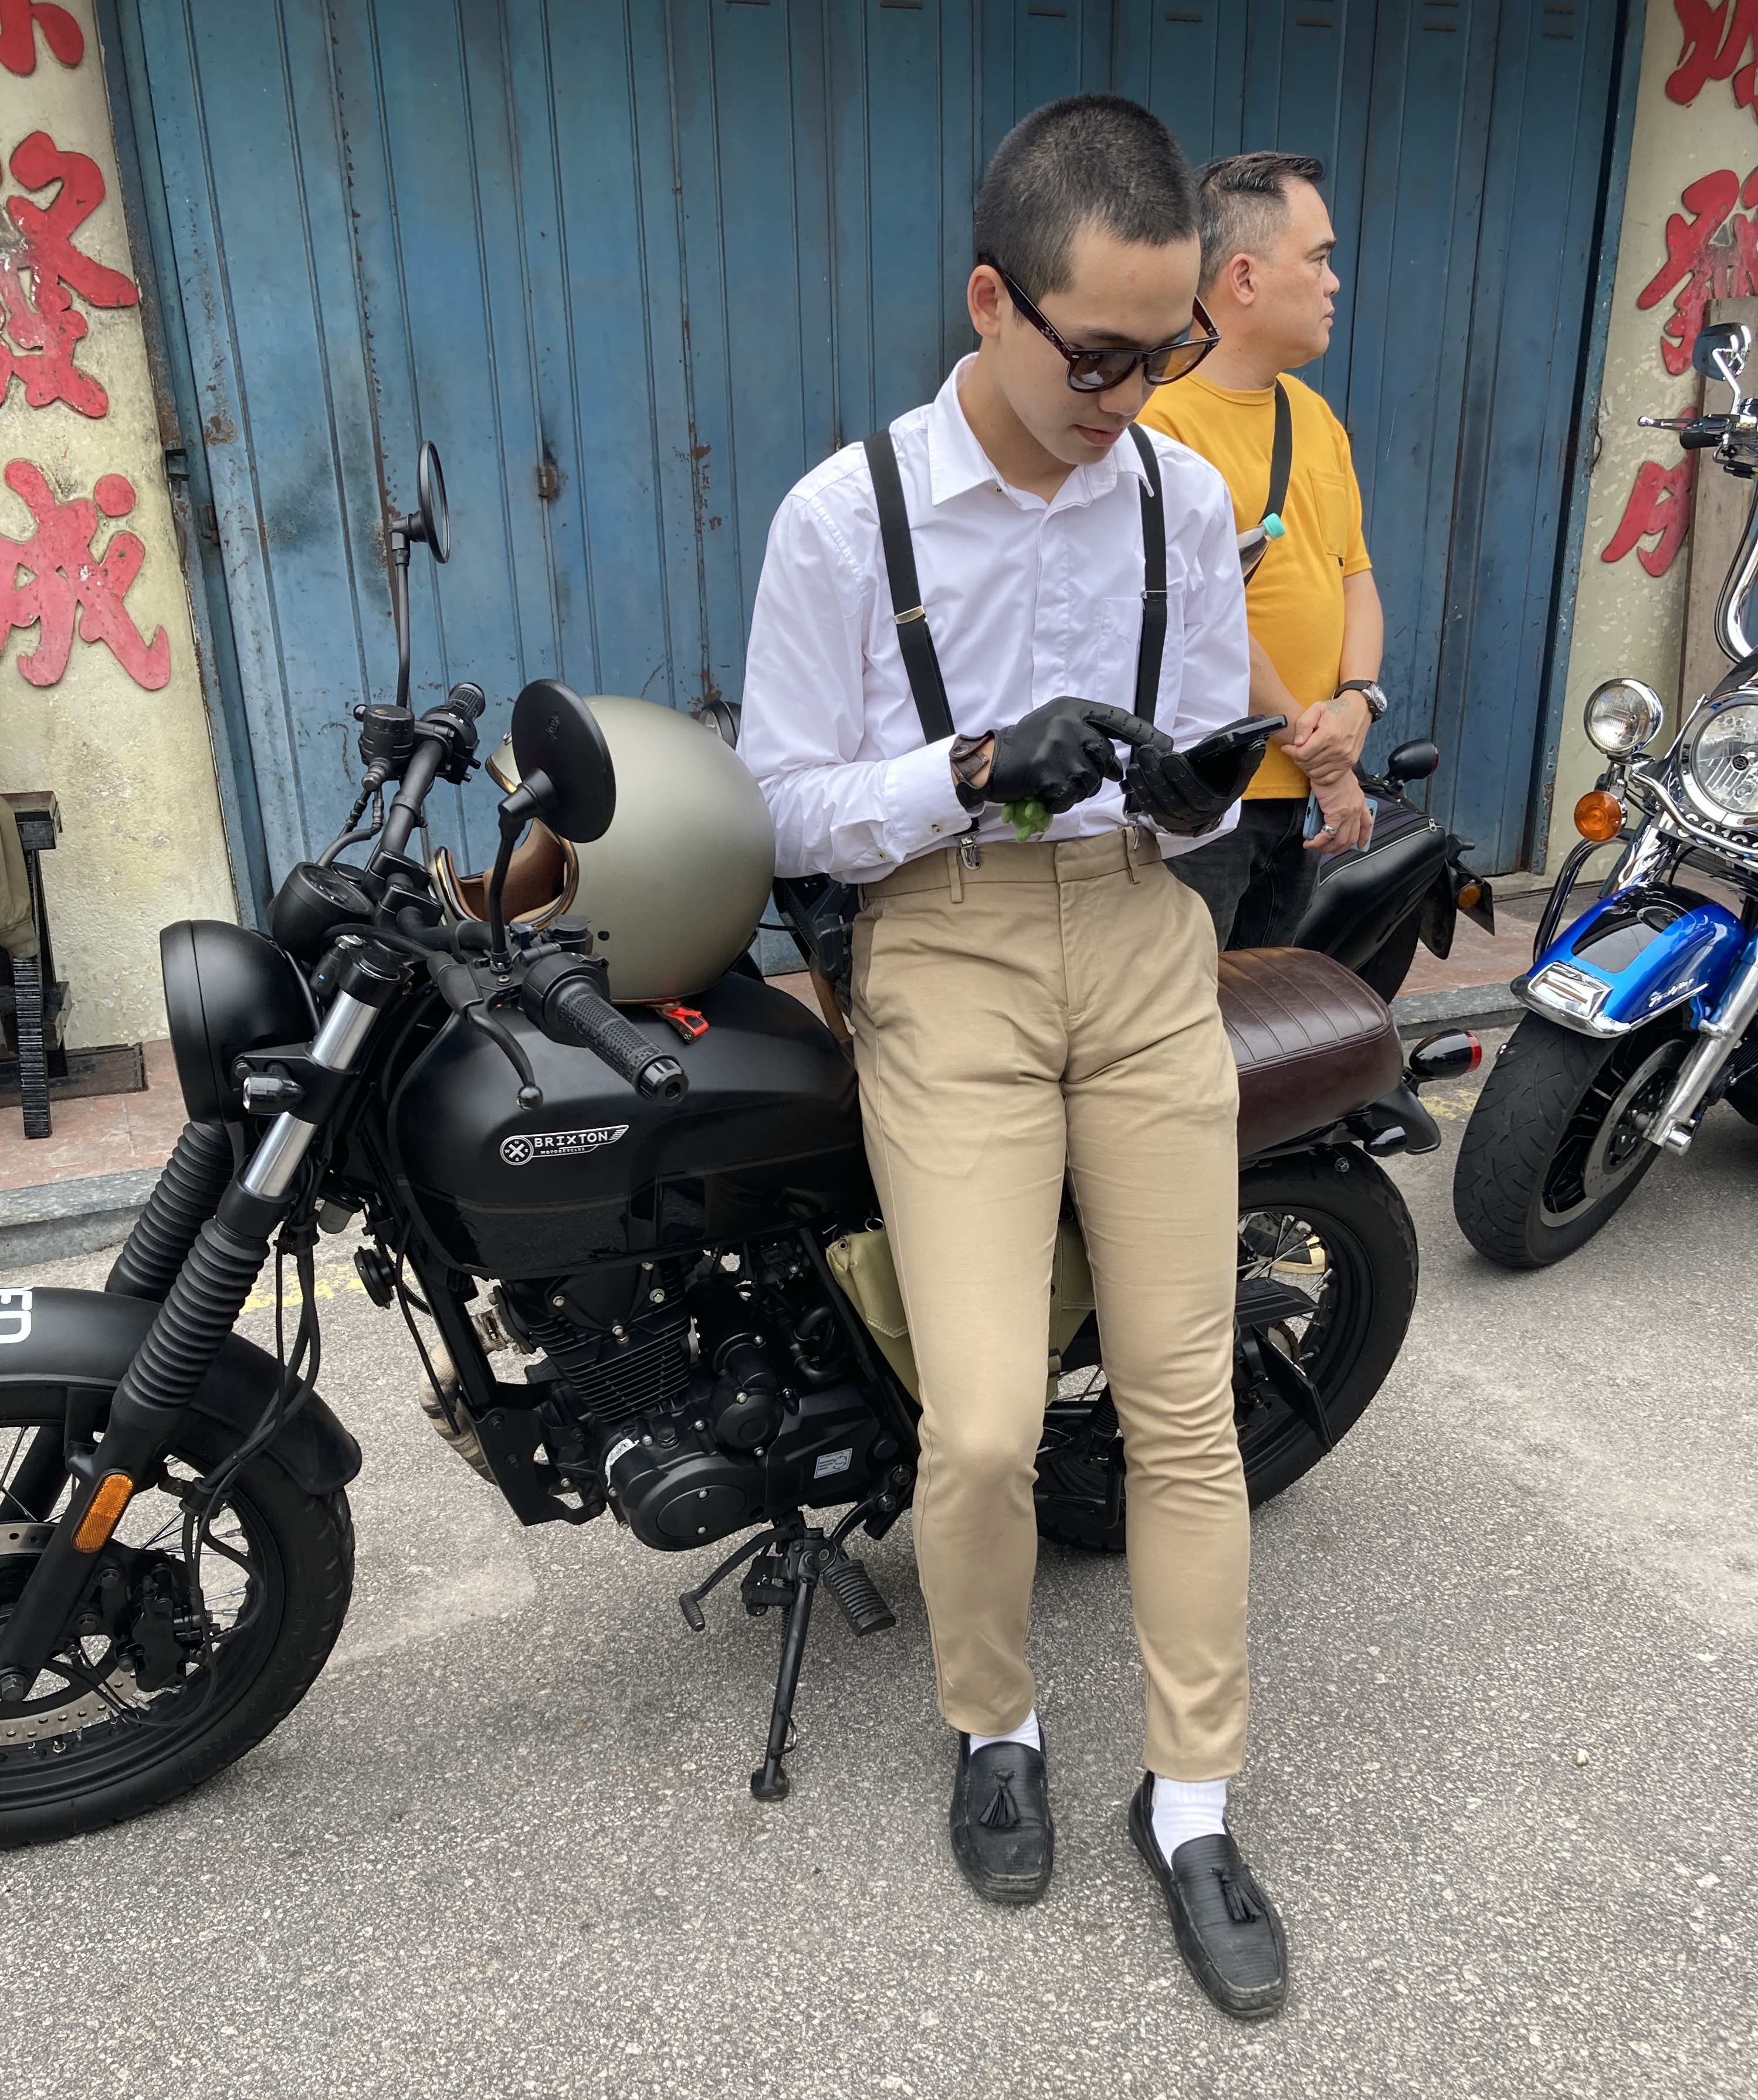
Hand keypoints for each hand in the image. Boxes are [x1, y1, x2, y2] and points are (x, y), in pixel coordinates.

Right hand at [984, 695, 1129, 812]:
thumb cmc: (1024, 748)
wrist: (989, 761)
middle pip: (1105, 756)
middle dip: (1096, 774)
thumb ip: (1087, 740)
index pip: (1115, 718)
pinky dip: (1059, 803)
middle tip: (1074, 778)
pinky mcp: (1049, 771)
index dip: (1141, 732)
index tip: (1163, 743)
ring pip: (1091, 780)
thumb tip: (1119, 769)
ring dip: (1076, 790)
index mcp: (1071, 709)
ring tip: (1054, 785)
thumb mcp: (1057, 730)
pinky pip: (1070, 796)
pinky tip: (1045, 796)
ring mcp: (1059, 747)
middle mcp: (1068, 723)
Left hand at [1093, 709, 1268, 836]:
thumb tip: (1257, 744)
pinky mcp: (1163, 816)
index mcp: (1216, 804)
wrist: (1214, 787)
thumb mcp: (1241, 765)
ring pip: (1158, 804)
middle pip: (1173, 800)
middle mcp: (1196, 816)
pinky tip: (1133, 772)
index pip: (1196, 795)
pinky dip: (1139, 790)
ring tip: (1139, 759)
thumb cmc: (1227, 773)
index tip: (1169, 757)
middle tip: (1147, 753)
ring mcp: (1177, 819)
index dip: (1182, 778)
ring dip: (1145, 782)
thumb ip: (1248, 757)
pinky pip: (1149, 806)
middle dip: (1157, 776)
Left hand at [1285, 692, 1367, 787]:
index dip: (1291, 751)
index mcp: (1329, 735)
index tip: (1287, 746)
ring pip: (1315, 773)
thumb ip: (1304, 723)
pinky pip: (1328, 779)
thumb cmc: (1335, 709)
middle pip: (1307, 764)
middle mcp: (1338, 749)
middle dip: (1297, 758)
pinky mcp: (1349, 763)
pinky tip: (1314, 765)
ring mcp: (1345, 758)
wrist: (1359, 710)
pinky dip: (1318, 775)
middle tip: (1296, 750)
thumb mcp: (1317, 708)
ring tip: (1305, 756)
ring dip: (1306, 767)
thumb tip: (1297, 742)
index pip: (1302, 754)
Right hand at [1304, 768, 1373, 853]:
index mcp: (1359, 801)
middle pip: (1352, 837)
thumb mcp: (1343, 786)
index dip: (1364, 837)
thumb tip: (1330, 809)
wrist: (1327, 767)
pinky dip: (1318, 842)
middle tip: (1329, 849)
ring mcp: (1348, 814)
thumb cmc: (1332, 773)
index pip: (1367, 823)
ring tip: (1317, 847)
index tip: (1361, 845)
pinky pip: (1327, 835)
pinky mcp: (1336, 815)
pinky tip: (1311, 842)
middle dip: (1340, 848)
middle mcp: (1356, 809)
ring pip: (1341, 840)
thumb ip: (1341, 798)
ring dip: (1328, 847)